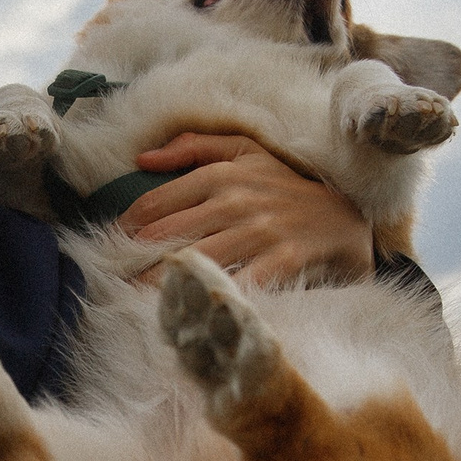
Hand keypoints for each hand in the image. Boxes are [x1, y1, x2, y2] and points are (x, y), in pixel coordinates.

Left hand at [118, 132, 374, 284]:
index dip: (126, 232)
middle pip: (168, 236)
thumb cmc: (289, 188)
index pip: (155, 205)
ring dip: (162, 285)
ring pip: (197, 261)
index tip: (112, 251)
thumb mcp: (248, 152)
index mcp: (222, 174)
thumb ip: (195, 147)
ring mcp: (262, 231)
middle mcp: (237, 200)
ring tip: (137, 303)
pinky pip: (242, 282)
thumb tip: (143, 158)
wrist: (348, 219)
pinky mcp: (286, 259)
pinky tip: (193, 313)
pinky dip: (216, 297)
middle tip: (113, 284)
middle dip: (135, 263)